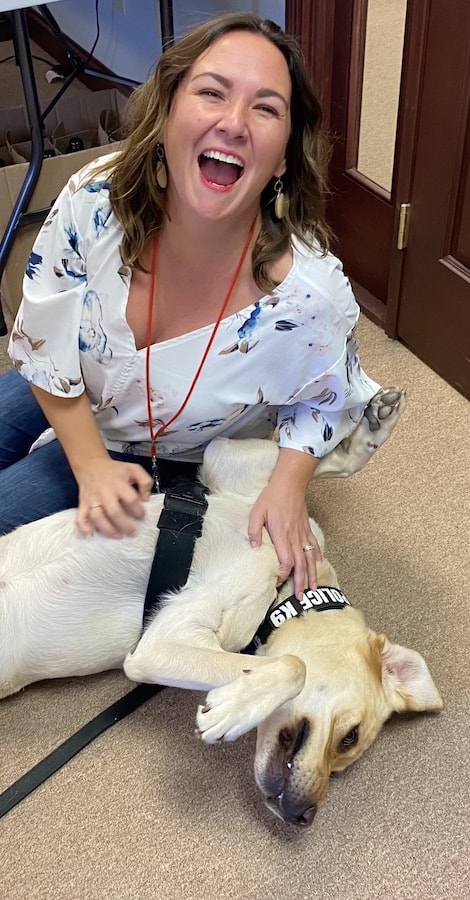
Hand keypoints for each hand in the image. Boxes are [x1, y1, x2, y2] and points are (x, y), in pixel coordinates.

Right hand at [75, 457, 152, 537]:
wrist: (91, 465)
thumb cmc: (115, 470)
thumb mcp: (134, 469)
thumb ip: (145, 481)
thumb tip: (146, 498)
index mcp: (118, 483)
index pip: (130, 499)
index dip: (138, 510)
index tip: (142, 516)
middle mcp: (104, 492)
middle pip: (114, 512)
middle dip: (125, 525)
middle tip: (133, 532)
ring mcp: (92, 499)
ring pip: (97, 517)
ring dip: (108, 529)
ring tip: (118, 536)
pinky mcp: (83, 504)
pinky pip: (80, 517)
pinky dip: (83, 527)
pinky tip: (89, 534)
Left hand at [247, 481, 319, 599]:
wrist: (290, 483)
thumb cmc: (272, 497)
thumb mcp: (256, 512)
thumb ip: (254, 531)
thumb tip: (254, 548)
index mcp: (281, 535)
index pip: (286, 562)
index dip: (283, 575)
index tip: (278, 582)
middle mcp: (295, 538)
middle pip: (301, 565)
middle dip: (301, 583)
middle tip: (302, 598)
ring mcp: (303, 534)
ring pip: (310, 559)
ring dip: (312, 575)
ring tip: (314, 589)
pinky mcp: (307, 529)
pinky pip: (314, 546)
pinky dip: (317, 558)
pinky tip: (318, 565)